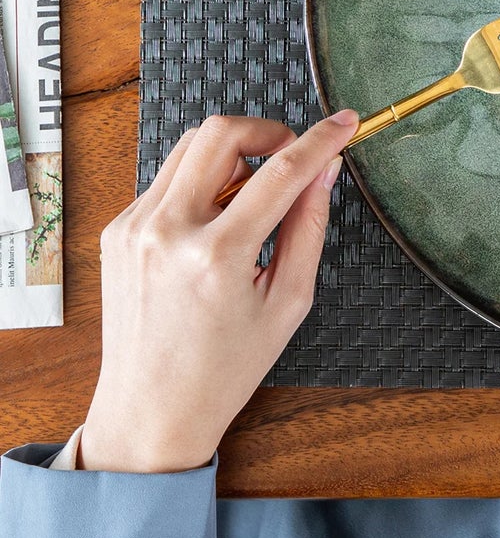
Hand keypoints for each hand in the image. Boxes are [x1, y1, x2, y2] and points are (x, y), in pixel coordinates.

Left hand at [80, 109, 358, 472]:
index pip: (281, 171)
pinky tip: (215, 225)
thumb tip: (325, 170)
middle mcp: (167, 232)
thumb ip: (309, 226)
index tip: (344, 122)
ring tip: (250, 199)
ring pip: (191, 147)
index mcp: (217, 256)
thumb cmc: (224, 370)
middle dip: (267, 131)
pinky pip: (169, 179)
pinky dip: (202, 184)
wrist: (149, 415)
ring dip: (232, 156)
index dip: (321, 138)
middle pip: (221, 133)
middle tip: (289, 156)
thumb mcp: (288, 302)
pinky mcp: (117, 231)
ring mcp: (133, 229)